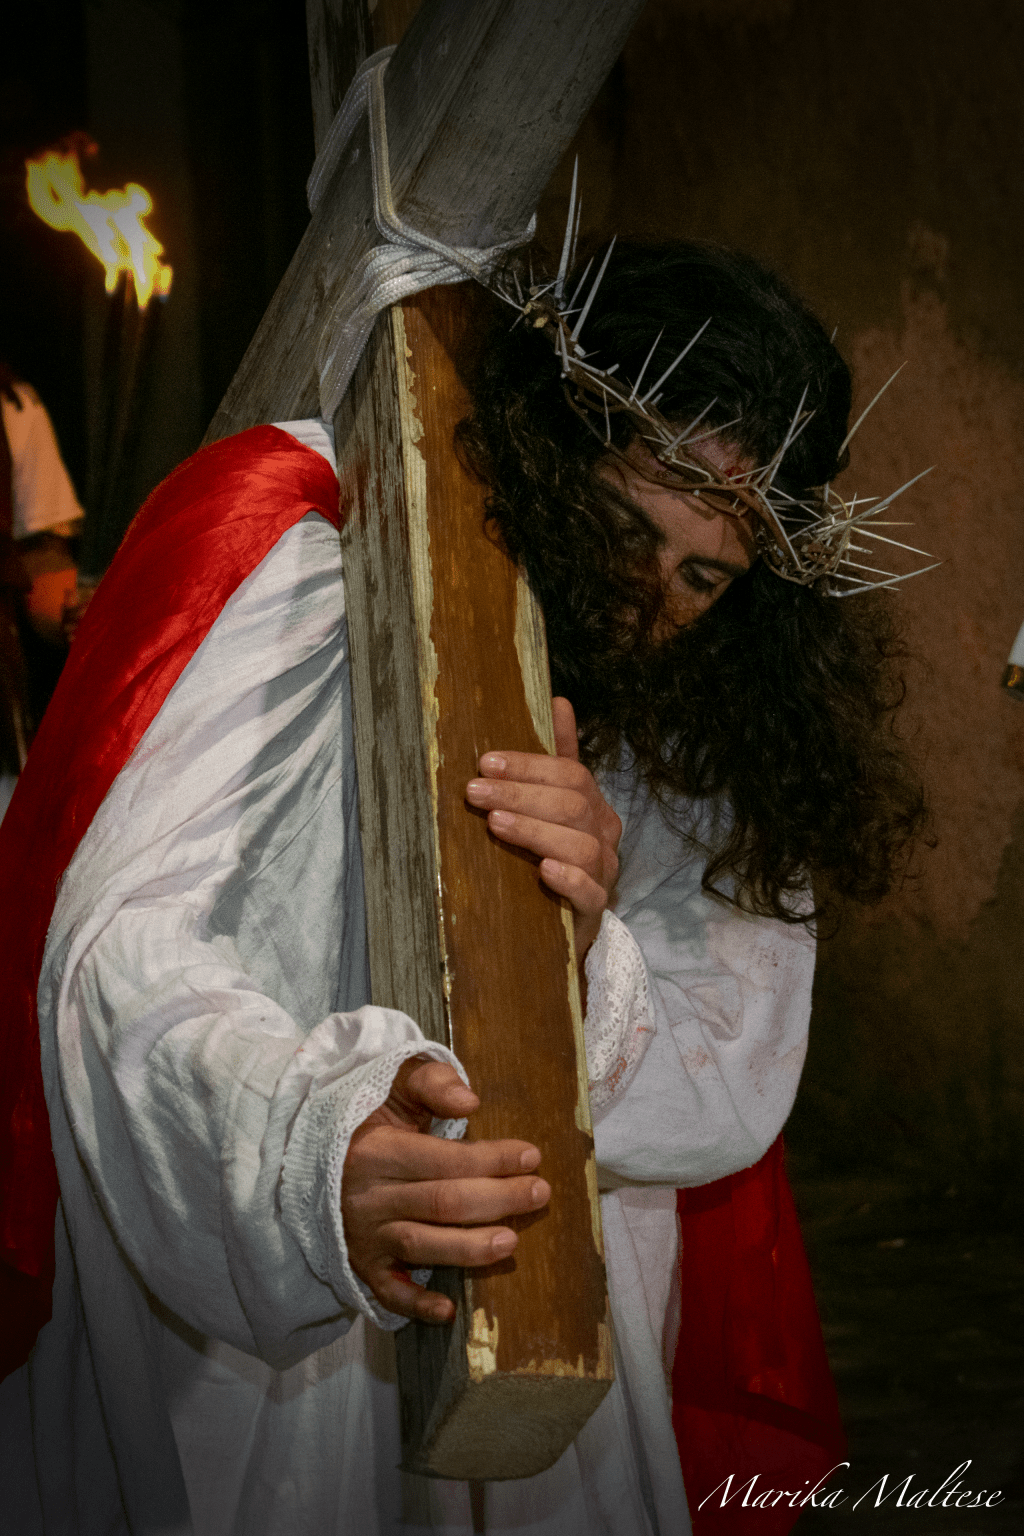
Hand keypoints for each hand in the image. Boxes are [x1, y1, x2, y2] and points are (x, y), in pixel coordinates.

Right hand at [342, 1057, 548, 1322]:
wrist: (308, 1156)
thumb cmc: (369, 1121)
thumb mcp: (392, 1089)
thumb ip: (431, 1084)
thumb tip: (470, 1102)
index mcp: (377, 1151)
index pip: (446, 1159)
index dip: (493, 1159)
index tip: (531, 1156)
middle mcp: (368, 1196)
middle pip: (443, 1203)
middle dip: (498, 1199)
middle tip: (539, 1193)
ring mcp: (363, 1235)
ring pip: (421, 1246)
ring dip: (469, 1248)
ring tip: (512, 1242)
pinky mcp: (360, 1264)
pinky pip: (387, 1290)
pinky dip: (415, 1303)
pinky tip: (448, 1310)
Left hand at [465, 697, 621, 961]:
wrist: (566, 921)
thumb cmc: (554, 852)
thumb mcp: (555, 801)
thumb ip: (558, 756)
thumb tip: (558, 700)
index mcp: (593, 804)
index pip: (570, 774)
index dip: (528, 767)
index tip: (485, 763)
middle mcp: (603, 833)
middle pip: (571, 805)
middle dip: (520, 795)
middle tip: (475, 792)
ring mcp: (603, 871)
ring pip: (579, 846)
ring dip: (535, 831)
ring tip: (496, 825)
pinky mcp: (595, 908)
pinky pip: (589, 892)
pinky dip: (568, 879)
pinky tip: (543, 870)